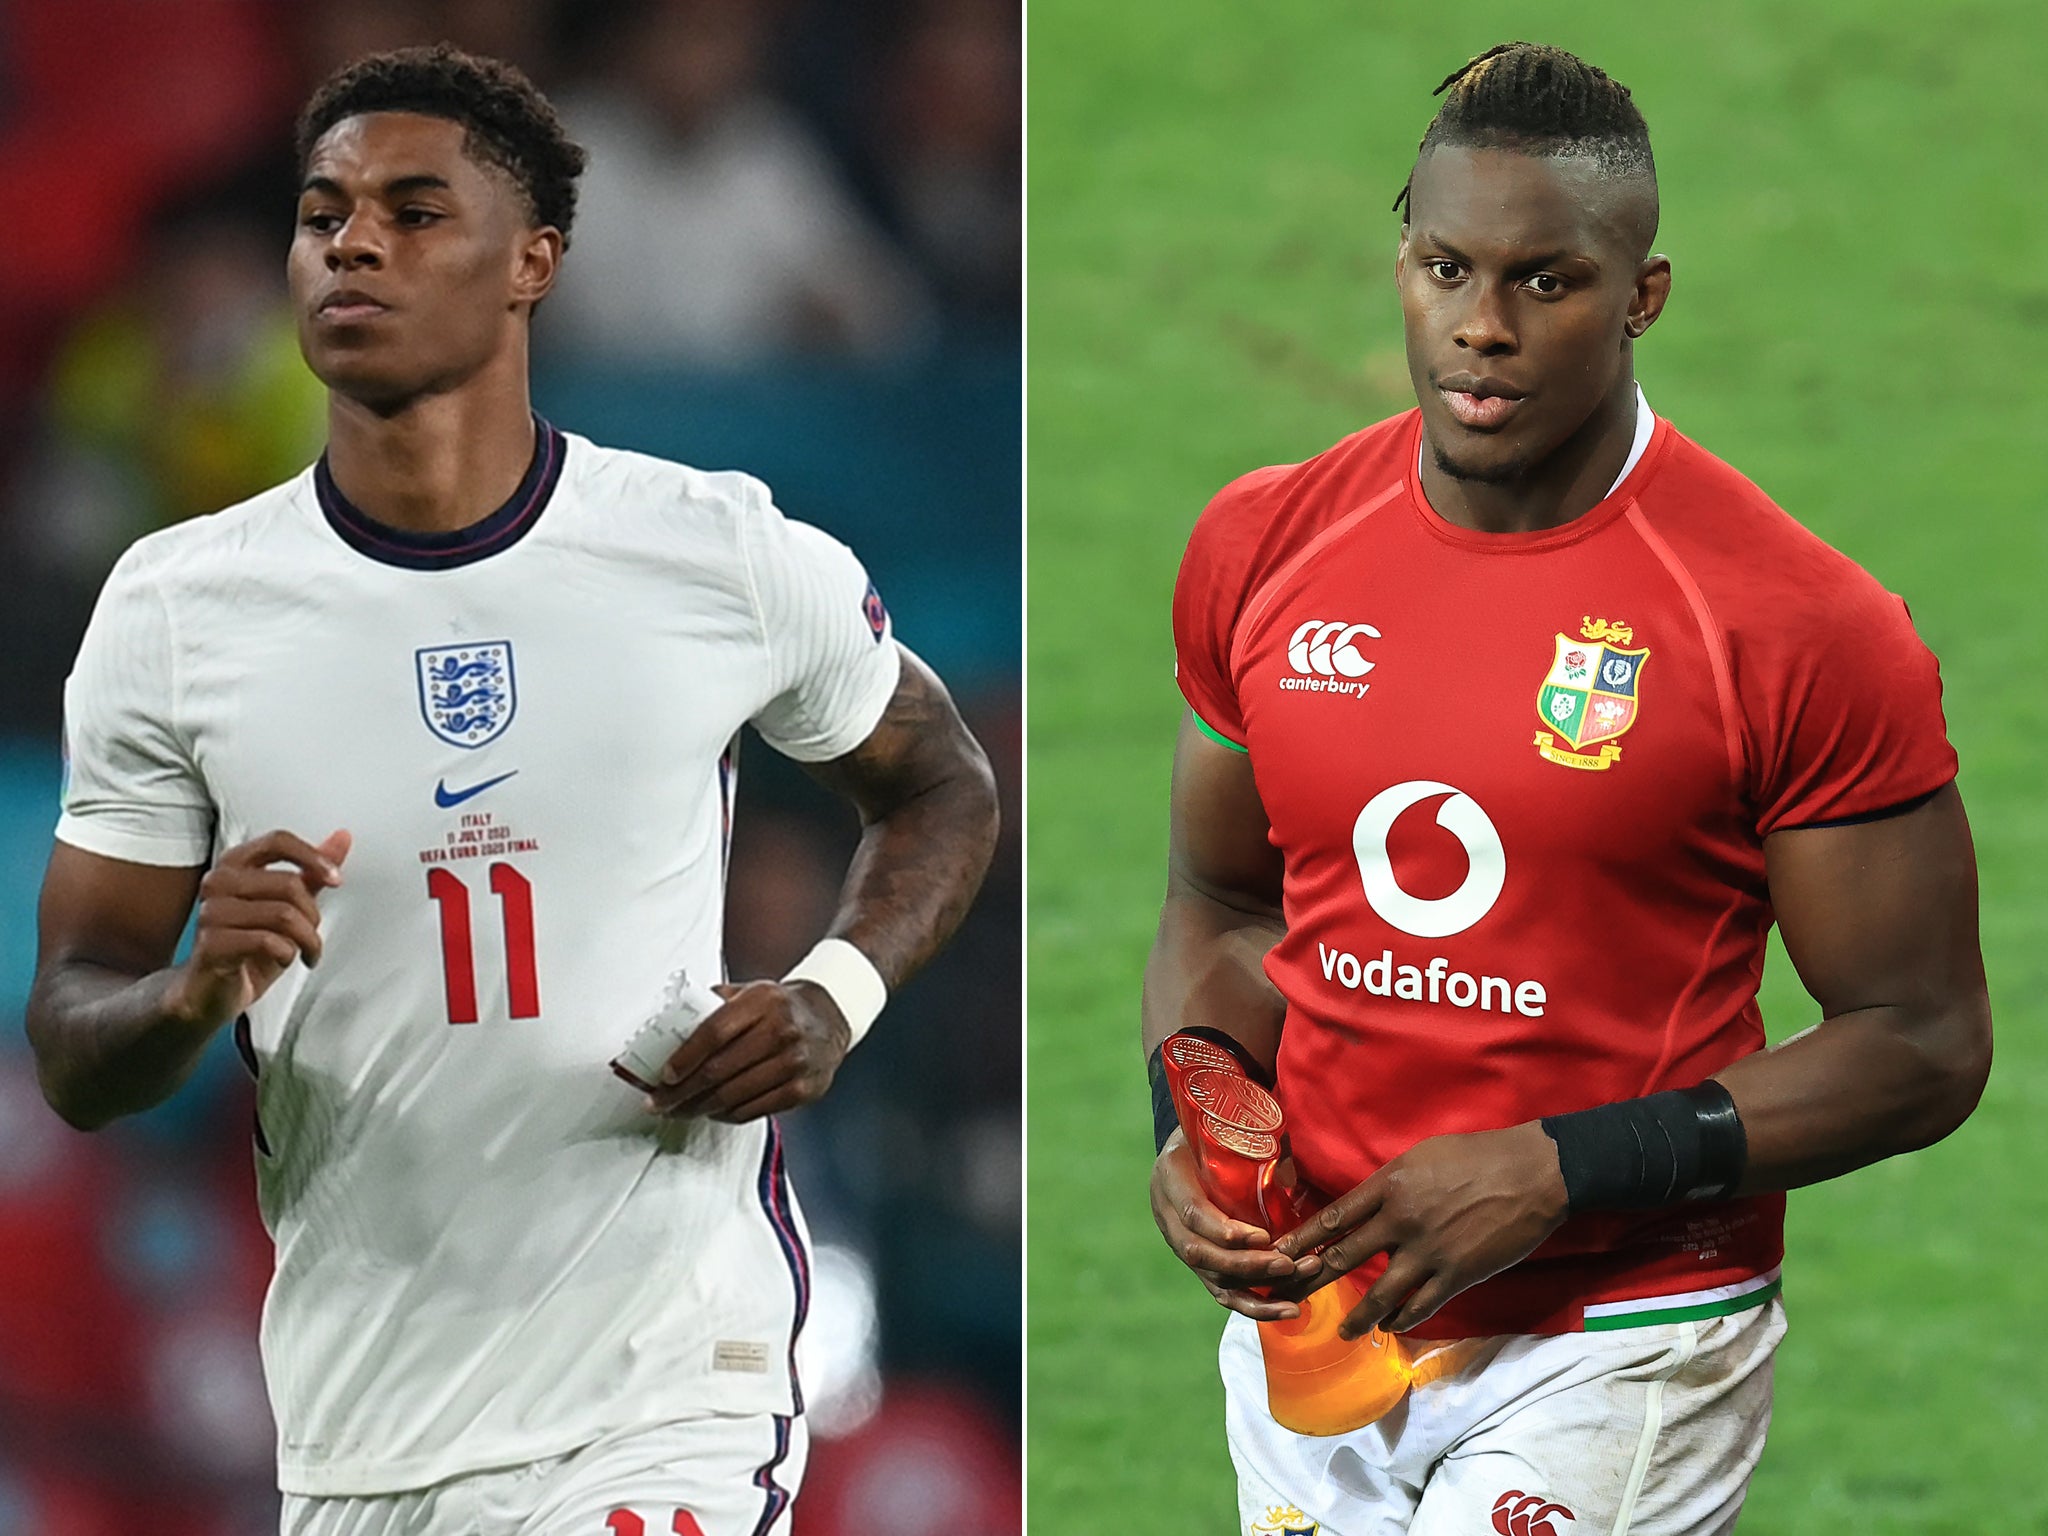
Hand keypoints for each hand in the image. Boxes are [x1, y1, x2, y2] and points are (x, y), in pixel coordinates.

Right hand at [162, 829, 350, 1030]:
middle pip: (289, 883)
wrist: (211, 991)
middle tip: (312, 934)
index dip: (313, 857)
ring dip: (307, 939)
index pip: (278, 841)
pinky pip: (268, 941)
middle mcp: (218, 882)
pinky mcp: (212, 944)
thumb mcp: (286, 905)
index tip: (336, 879)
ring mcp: (212, 912)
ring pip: (284, 914)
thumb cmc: (247, 946)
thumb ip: (312, 872)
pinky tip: (284, 959)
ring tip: (305, 951)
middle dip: (313, 915)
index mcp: (235, 864)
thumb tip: (342, 838)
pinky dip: (288, 954)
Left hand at [646, 979, 850, 1121]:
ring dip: (698, 1108)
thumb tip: (669, 1024)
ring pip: (733, 1096)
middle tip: (659, 1102)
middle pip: (719, 1070)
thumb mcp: (751, 992)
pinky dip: (726, 1115)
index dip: (684, 1057)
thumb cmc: (783, 1006)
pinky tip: (712, 1112)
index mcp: (763, 1001)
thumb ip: (715, 1004)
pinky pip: (753, 1110)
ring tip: (678, 1111)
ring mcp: (795, 1063)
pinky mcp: (803, 1090)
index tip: (663, 1075)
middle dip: (681, 1092)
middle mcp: (782, 1031)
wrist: (832, 1016)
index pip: (714, 1032)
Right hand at [1149, 1131, 1317, 1320]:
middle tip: (1288, 1263)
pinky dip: (1255, 1305)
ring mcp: (1181, 1244)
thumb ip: (1252, 1146)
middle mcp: (1168, 1216)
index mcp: (1170, 1176)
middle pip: (1201, 1254)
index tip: (1262, 1235)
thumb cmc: (1212, 1132)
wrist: (1188, 1146)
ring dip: (1257, 1288)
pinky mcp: (1199, 1263)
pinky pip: (1222, 1292)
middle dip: (1247, 1264)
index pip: (1193, 1213)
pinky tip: (1288, 1309)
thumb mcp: (1223, 1128)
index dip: (1225, 1230)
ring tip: (1296, 1294)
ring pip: (1213, 1278)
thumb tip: (1288, 1174)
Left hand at [1271, 1122, 1568, 1335]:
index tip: (1277, 1255)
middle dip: (1312, 1280)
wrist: (1532, 1174)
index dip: (1302, 1241)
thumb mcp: (1421, 1156)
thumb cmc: (1477, 1155)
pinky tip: (1389, 1326)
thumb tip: (1369, 1200)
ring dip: (1357, 1316)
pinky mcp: (1456, 1274)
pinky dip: (1400, 1319)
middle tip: (1287, 1297)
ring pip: (1380, 1293)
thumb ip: (1391, 1182)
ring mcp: (1428, 1251)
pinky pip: (1419, 1305)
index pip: (1333, 1218)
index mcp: (1389, 1186)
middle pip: (1345, 1257)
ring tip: (1342, 1332)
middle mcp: (1400, 1221)